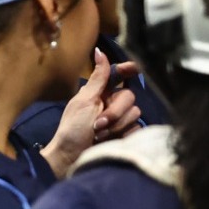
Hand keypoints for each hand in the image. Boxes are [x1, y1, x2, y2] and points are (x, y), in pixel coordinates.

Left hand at [39, 50, 142, 177]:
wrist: (72, 157)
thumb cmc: (72, 129)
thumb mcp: (84, 101)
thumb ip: (98, 78)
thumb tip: (99, 51)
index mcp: (100, 92)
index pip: (119, 75)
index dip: (128, 70)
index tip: (135, 68)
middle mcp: (112, 103)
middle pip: (129, 96)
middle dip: (114, 112)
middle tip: (98, 124)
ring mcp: (120, 120)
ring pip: (134, 113)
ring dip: (116, 125)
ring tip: (100, 135)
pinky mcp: (126, 134)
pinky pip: (136, 128)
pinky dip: (123, 134)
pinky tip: (111, 141)